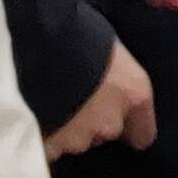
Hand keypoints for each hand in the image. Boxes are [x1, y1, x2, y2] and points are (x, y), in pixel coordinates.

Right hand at [44, 38, 155, 159]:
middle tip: (76, 96)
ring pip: (76, 140)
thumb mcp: (110, 47)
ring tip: (50, 102)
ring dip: (67, 127)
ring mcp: (79, 138)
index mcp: (135, 94)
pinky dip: (43, 136)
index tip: (117, 114)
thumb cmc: (80, 30)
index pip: (143, 133)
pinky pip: (49, 147)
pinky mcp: (50, 145)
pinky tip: (33, 116)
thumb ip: (114, 73)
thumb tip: (108, 77)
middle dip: (93, 120)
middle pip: (106, 131)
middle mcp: (112, 122)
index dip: (130, 126)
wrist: (41, 40)